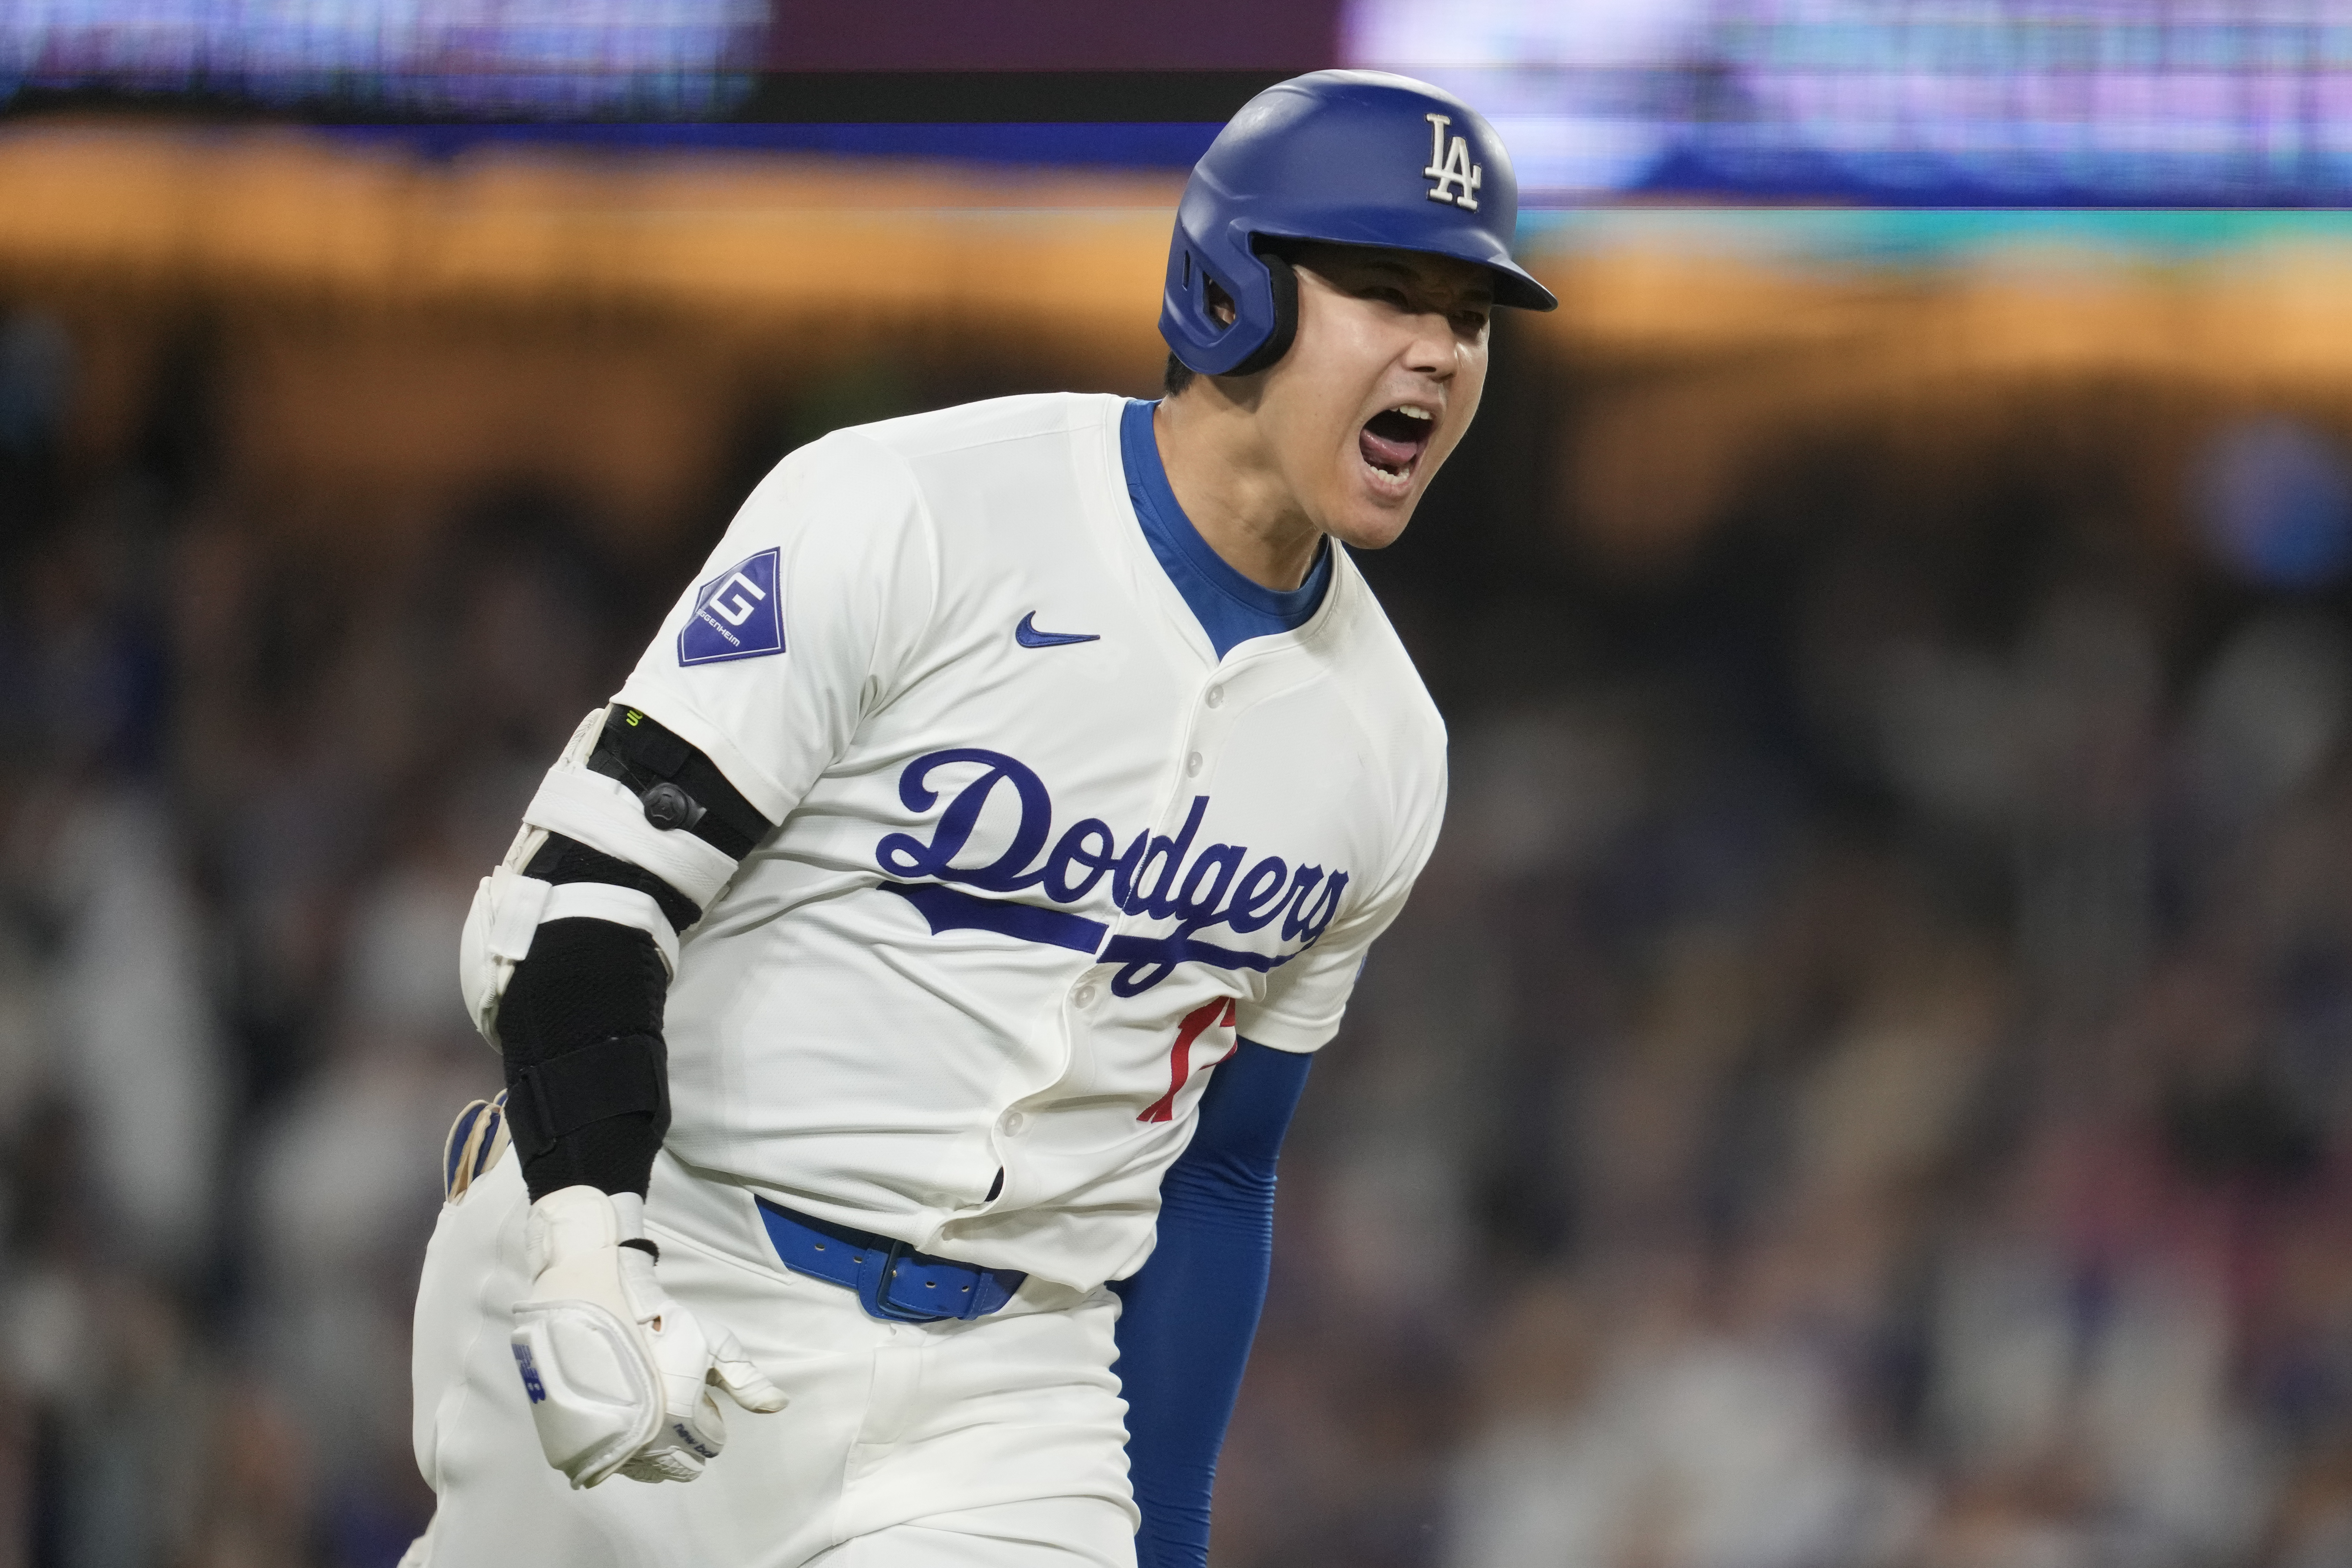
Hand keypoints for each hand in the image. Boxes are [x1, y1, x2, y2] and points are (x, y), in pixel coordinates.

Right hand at [509, 1185, 786, 1487]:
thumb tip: (780, 1406)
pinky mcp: (587, 1445)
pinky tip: (628, 1419)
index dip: (710, 1418)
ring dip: (656, 1448)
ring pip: (649, 1469)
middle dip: (685, 1439)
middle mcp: (647, 1442)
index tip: (697, 1393)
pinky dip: (627, 1452)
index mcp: (682, 1420)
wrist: (606, 1308)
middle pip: (681, 1465)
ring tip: (651, 1407)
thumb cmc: (667, 1325)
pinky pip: (617, 1467)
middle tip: (674, 1400)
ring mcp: (613, 1446)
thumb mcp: (715, 1345)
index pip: (711, 1445)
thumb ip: (747, 1381)